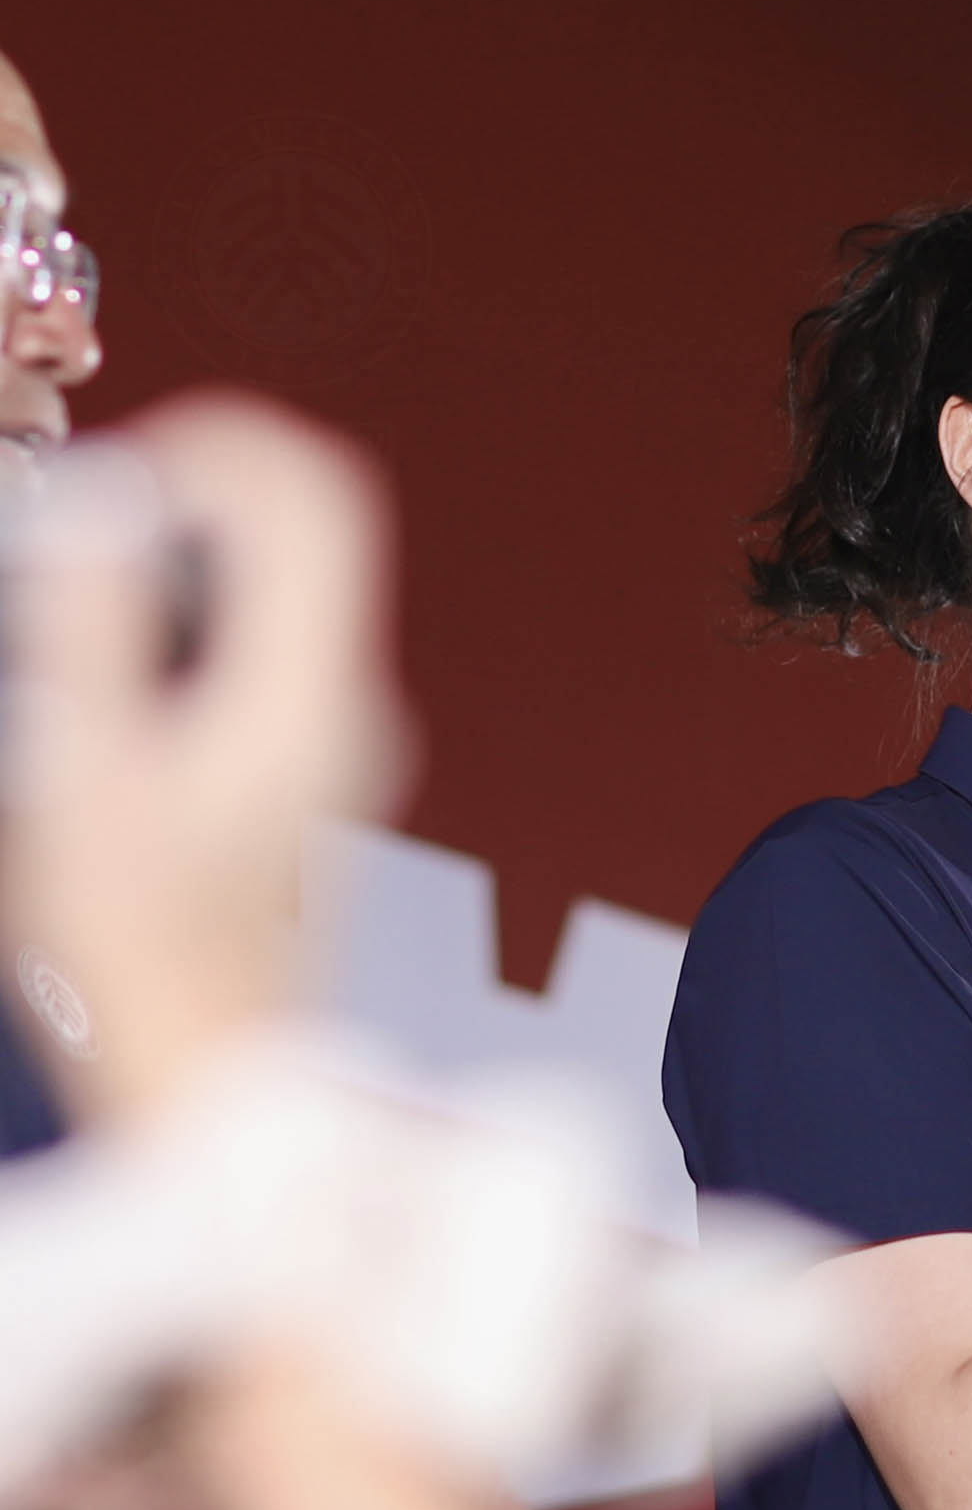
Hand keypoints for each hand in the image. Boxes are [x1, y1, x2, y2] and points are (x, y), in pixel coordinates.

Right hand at [0, 391, 412, 1119]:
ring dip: (193, 556)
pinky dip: (201, 616)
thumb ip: (97, 632)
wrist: (207, 1061)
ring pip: (289, 585)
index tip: (128, 474)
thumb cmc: (148, 954)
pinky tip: (121, 673)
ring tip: (89, 596)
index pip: (317, 502)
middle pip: (308, 530)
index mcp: (310, 696)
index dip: (225, 449)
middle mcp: (347, 706)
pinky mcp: (312, 765)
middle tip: (96, 526)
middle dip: (200, 494)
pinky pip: (271, 644)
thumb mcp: (87, 780)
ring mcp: (340, 737)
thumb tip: (106, 512)